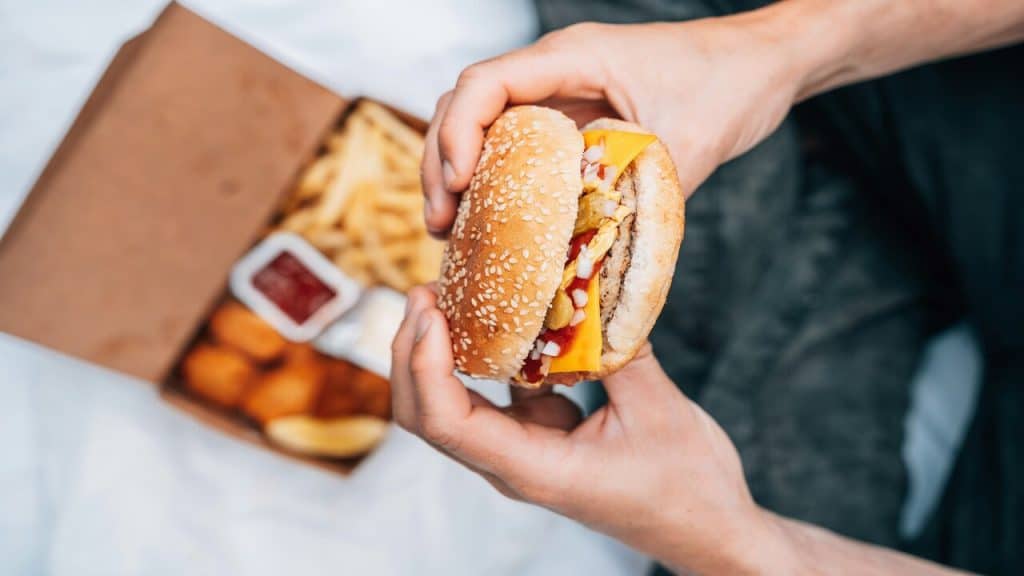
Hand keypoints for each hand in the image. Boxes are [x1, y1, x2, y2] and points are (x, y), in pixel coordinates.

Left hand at [391, 286, 791, 573]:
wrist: (709, 530)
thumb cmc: (688, 486)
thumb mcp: (658, 408)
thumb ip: (620, 348)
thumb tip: (595, 284)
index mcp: (534, 469)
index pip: (447, 422)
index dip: (425, 365)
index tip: (432, 310)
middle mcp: (514, 464)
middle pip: (427, 415)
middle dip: (412, 352)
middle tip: (425, 291)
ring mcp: (522, 451)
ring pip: (450, 405)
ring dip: (436, 353)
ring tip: (445, 295)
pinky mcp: (538, 436)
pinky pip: (493, 394)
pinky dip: (482, 355)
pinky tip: (498, 315)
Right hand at [421, 16, 809, 235]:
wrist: (763, 66)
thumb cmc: (730, 85)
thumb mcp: (685, 148)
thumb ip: (637, 202)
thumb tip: (592, 271)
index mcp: (573, 58)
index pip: (486, 83)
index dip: (458, 133)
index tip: (458, 185)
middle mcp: (556, 72)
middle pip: (468, 105)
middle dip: (443, 162)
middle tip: (441, 224)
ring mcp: (561, 94)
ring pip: (485, 127)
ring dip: (460, 174)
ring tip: (451, 230)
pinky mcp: (574, 120)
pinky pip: (517, 147)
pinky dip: (496, 181)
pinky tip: (492, 223)